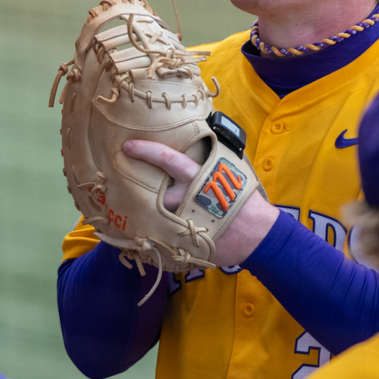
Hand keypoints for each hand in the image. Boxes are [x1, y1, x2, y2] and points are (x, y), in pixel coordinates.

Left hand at [122, 139, 278, 268]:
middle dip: (135, 185)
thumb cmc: (245, 200)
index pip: (169, 160)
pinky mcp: (184, 241)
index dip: (147, 152)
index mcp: (200, 177)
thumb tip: (202, 138)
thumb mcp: (231, 172)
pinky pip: (162, 237)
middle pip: (154, 191)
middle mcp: (188, 198)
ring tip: (128, 207)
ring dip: (141, 211)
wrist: (260, 235)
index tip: (128, 146)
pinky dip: (151, 234)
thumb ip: (212, 159)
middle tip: (118, 177)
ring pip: (153, 214)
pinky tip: (141, 232)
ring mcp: (184, 221)